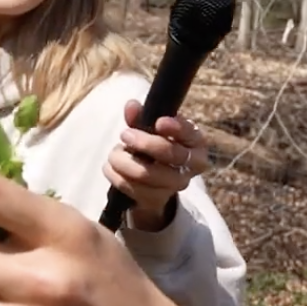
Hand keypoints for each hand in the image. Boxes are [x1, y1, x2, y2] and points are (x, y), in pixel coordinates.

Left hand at [103, 101, 209, 231]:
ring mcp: (176, 185)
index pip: (190, 134)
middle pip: (171, 154)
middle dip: (144, 143)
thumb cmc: (155, 145)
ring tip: (113, 154)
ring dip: (123, 161)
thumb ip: (140, 117)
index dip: (176, 128)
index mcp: (195, 142)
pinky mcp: (158, 199)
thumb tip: (131, 106)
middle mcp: (192, 165)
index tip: (159, 122)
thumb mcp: (150, 129)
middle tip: (124, 134)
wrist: (154, 181)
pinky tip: (110, 168)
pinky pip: (133, 189)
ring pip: (147, 174)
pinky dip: (116, 176)